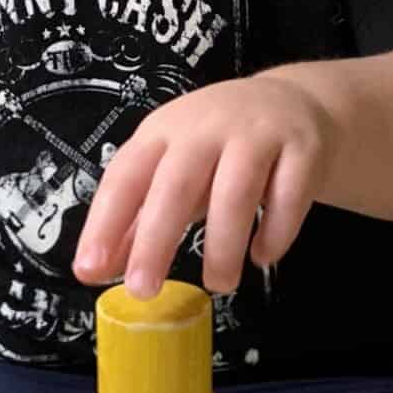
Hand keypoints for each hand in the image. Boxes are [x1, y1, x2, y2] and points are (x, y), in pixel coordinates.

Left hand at [71, 72, 335, 298]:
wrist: (294, 104)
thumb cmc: (221, 148)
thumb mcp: (172, 172)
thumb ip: (136, 220)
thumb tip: (97, 269)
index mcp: (163, 132)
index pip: (125, 176)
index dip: (105, 223)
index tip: (90, 268)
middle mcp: (206, 127)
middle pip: (176, 185)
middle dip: (155, 241)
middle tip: (142, 289)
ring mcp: (257, 135)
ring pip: (235, 192)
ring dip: (224, 245)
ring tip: (219, 283)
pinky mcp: (302, 149)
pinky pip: (288, 196)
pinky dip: (275, 232)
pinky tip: (262, 255)